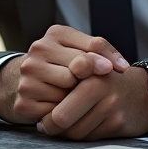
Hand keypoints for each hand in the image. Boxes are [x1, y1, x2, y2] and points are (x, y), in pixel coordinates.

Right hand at [0, 25, 128, 122]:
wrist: (25, 81)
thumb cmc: (63, 64)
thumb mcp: (81, 49)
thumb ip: (102, 52)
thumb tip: (122, 67)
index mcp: (55, 34)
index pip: (90, 47)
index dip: (106, 61)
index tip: (116, 70)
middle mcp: (37, 52)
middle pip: (79, 70)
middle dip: (88, 80)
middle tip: (88, 85)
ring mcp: (28, 76)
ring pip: (68, 93)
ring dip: (75, 98)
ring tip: (71, 94)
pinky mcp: (24, 103)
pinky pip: (56, 113)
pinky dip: (63, 113)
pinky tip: (61, 107)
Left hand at [37, 66, 147, 139]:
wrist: (144, 91)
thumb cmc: (106, 78)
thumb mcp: (86, 69)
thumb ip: (65, 77)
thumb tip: (37, 95)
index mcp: (89, 76)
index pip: (59, 109)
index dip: (47, 118)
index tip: (42, 120)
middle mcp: (101, 92)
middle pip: (65, 121)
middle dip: (53, 128)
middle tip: (46, 127)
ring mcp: (111, 110)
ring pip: (77, 133)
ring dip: (67, 133)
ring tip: (63, 126)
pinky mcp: (119, 124)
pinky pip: (91, 138)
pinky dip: (83, 136)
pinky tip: (81, 127)